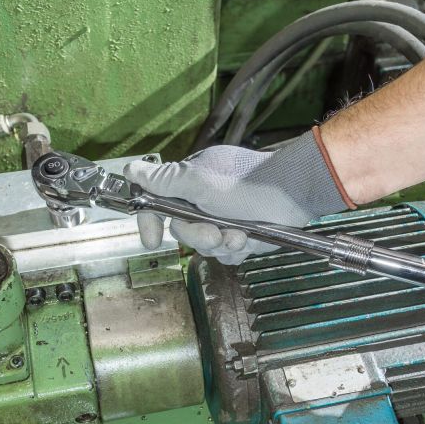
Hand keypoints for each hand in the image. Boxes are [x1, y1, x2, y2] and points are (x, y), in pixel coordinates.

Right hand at [123, 130, 350, 263]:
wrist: (293, 196)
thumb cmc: (248, 184)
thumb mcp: (199, 181)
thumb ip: (163, 181)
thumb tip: (131, 171)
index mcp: (189, 182)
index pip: (157, 202)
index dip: (150, 221)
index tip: (151, 240)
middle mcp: (204, 200)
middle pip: (182, 230)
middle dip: (198, 235)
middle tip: (215, 232)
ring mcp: (223, 218)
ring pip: (205, 245)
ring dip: (221, 243)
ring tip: (240, 235)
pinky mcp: (242, 234)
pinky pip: (226, 253)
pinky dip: (237, 249)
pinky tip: (249, 239)